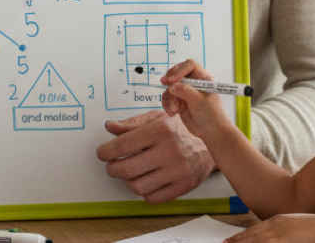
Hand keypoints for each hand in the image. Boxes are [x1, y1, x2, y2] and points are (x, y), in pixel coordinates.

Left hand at [96, 109, 215, 203]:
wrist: (212, 144)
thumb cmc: (181, 129)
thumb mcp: (158, 118)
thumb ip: (133, 123)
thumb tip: (109, 127)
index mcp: (161, 130)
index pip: (123, 145)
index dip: (106, 151)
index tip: (102, 153)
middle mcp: (169, 151)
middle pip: (127, 169)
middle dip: (112, 169)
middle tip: (112, 165)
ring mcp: (176, 171)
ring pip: (137, 186)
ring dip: (127, 181)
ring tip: (130, 173)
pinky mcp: (182, 187)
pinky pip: (152, 198)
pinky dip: (144, 192)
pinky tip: (146, 181)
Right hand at [161, 60, 230, 140]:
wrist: (210, 131)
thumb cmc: (210, 113)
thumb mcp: (199, 101)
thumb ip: (185, 91)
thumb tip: (171, 87)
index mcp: (202, 77)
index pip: (189, 65)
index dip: (180, 69)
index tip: (173, 79)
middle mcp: (193, 82)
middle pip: (176, 72)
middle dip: (170, 80)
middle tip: (165, 83)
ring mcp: (184, 91)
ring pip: (170, 87)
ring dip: (169, 98)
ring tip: (175, 109)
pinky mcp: (178, 100)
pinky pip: (167, 97)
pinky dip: (167, 105)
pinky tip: (173, 113)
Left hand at [225, 214, 314, 242]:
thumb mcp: (297, 227)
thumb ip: (286, 231)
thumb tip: (282, 237)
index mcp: (277, 220)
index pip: (255, 229)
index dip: (242, 235)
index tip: (231, 240)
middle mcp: (274, 224)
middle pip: (250, 234)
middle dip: (236, 240)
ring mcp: (277, 231)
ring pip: (253, 240)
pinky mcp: (280, 239)